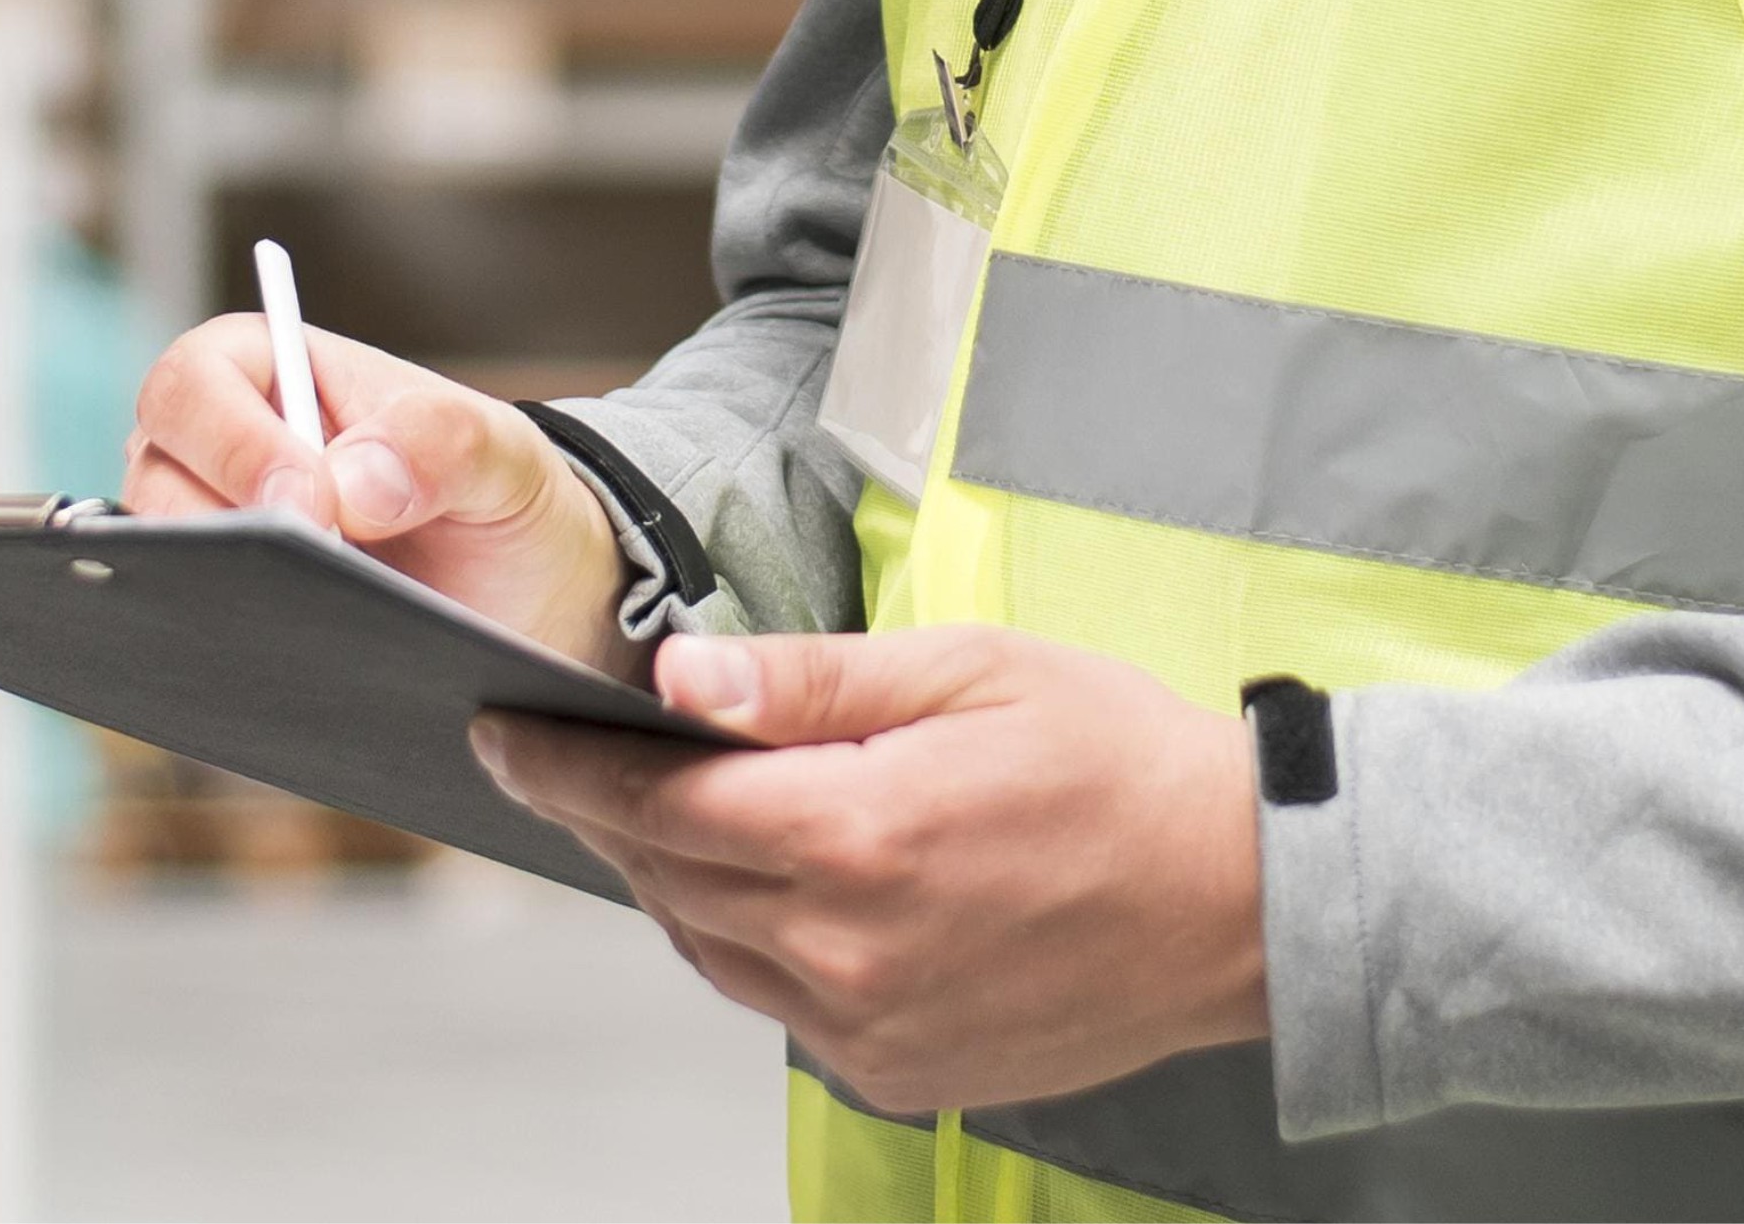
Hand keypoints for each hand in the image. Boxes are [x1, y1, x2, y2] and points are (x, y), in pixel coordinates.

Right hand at [123, 311, 639, 681]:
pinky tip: (288, 671)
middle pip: (154, 477)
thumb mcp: (506, 457)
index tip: (308, 505)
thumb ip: (443, 444)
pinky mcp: (227, 621)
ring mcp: (215, 542)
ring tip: (303, 624)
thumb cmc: (504, 499)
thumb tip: (351, 485)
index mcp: (273, 373)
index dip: (232, 441)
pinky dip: (225, 651)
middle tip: (309, 566)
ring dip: (218, 593)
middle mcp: (222, 455)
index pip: (194, 381)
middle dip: (216, 525)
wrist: (531, 601)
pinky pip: (190, 637)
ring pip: (159, 565)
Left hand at [475, 628, 1271, 1114]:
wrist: (1244, 900)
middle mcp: (848, 950)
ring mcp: (869, 1027)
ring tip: (673, 809)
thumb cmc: (1120, 761)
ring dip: (674, 880)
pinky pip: (774, 1001)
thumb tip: (681, 680)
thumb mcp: (974, 671)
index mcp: (862, 835)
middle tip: (564, 756)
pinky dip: (747, 940)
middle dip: (606, 813)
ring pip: (709, 948)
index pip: (657, 803)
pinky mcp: (896, 1072)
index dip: (563, 767)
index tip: (498, 734)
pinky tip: (773, 884)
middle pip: (667, 879)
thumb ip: (814, 682)